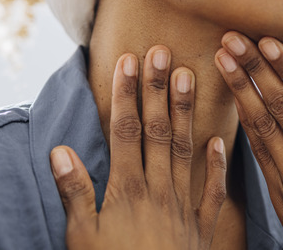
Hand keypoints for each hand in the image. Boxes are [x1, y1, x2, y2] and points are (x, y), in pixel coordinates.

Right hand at [50, 47, 227, 249]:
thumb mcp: (82, 238)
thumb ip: (74, 193)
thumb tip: (61, 150)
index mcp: (127, 190)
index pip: (126, 130)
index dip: (127, 94)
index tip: (129, 61)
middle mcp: (158, 190)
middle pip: (157, 131)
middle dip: (158, 90)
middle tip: (163, 52)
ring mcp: (183, 206)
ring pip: (185, 149)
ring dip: (186, 113)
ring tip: (190, 76)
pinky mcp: (202, 227)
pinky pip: (214, 191)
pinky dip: (217, 165)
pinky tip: (221, 139)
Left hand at [214, 32, 282, 249]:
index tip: (266, 42)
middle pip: (282, 107)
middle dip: (254, 69)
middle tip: (231, 36)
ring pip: (264, 127)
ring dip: (241, 90)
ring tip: (222, 58)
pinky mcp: (281, 196)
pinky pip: (258, 152)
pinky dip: (244, 123)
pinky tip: (234, 99)